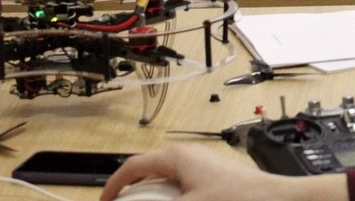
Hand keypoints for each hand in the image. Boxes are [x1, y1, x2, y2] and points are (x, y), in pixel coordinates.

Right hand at [99, 144, 348, 200]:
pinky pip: (186, 190)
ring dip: (159, 199)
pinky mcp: (217, 181)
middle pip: (150, 176)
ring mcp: (205, 168)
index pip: (133, 167)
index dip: (114, 187)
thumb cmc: (240, 199)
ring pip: (168, 184)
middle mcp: (190, 157)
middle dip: (137, 196)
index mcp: (177, 157)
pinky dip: (177, 200)